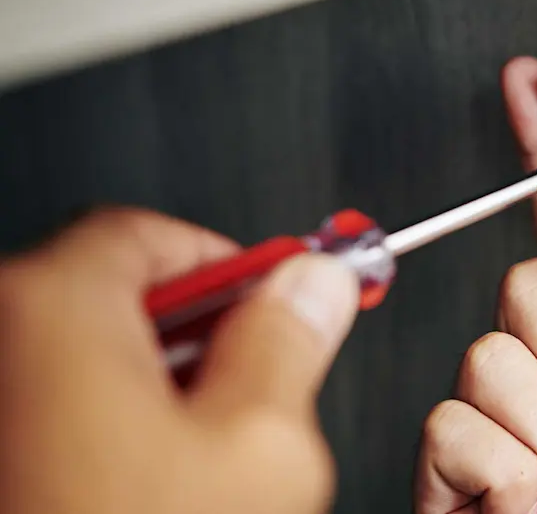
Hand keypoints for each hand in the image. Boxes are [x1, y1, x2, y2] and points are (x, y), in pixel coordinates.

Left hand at [0, 208, 359, 513]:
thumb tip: (311, 287)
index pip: (151, 234)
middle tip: (258, 372)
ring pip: (82, 354)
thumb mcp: (259, 446)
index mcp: (49, 308)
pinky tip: (149, 478)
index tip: (278, 290)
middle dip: (201, 329)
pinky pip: (50, 402)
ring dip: (157, 382)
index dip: (232, 260)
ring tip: (205, 451)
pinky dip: (106, 420)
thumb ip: (290, 341)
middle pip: (115, 291)